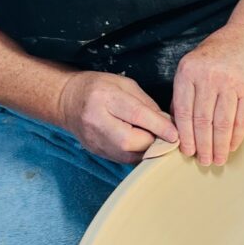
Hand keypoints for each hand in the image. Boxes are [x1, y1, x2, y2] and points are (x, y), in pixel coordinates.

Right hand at [58, 71, 178, 163]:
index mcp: (104, 99)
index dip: (159, 126)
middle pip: (133, 141)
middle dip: (155, 140)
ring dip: (148, 149)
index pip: (137, 116)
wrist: (67, 101)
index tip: (176, 134)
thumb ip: (147, 104)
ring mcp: (95, 141)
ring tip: (155, 138)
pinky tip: (142, 143)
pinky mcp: (98, 152)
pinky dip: (138, 153)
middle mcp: (97, 122)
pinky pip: (125, 159)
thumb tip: (167, 123)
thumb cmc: (99, 88)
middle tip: (166, 135)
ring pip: (130, 155)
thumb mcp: (124, 85)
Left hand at [173, 24, 243, 165]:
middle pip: (202, 120)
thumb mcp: (192, 65)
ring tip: (217, 159)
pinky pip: (241, 119)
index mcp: (188, 71)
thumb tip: (175, 124)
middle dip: (202, 145)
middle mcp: (209, 76)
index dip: (185, 135)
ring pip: (222, 123)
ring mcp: (231, 82)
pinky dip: (236, 136)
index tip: (187, 151)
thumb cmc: (217, 56)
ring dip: (219, 146)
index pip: (184, 111)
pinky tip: (231, 146)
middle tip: (202, 161)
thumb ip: (184, 92)